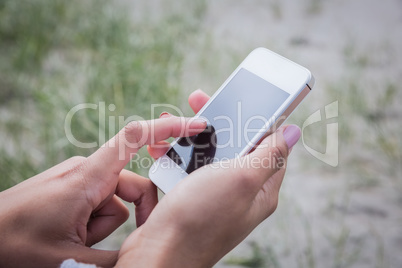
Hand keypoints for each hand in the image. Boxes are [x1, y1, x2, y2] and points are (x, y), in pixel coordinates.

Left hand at [0, 116, 206, 266]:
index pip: (134, 139)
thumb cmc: (14, 244)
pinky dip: (93, 227)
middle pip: (133, 185)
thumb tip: (142, 256)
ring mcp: (79, 183)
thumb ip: (116, 259)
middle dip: (131, 216)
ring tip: (74, 245)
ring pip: (115, 203)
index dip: (167, 128)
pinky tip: (71, 241)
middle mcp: (86, 174)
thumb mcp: (71, 261)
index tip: (194, 125)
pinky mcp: (72, 192)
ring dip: (103, 229)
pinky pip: (98, 207)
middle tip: (112, 245)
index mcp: (88, 178)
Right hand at [117, 90, 301, 266]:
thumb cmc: (200, 218)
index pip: (271, 146)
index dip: (260, 120)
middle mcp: (240, 193)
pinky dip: (177, 155)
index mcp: (260, 189)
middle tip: (200, 101)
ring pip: (210, 156)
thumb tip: (294, 133)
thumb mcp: (241, 179)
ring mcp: (215, 197)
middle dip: (220, 123)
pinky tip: (164, 149)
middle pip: (237, 147)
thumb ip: (269, 154)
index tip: (246, 98)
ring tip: (175, 123)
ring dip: (194, 138)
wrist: (158, 253)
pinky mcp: (191, 200)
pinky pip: (189, 169)